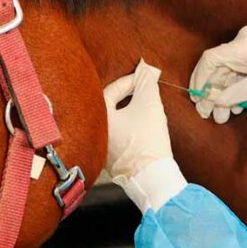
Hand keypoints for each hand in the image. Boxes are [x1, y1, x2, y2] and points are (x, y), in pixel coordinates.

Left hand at [102, 59, 173, 180]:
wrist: (153, 177)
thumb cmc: (148, 139)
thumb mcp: (150, 105)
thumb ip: (146, 83)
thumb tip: (146, 70)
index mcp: (97, 118)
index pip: (110, 91)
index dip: (129, 82)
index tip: (144, 80)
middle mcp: (93, 134)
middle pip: (108, 106)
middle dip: (127, 97)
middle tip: (142, 91)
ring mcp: (100, 149)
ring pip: (113, 123)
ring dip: (127, 113)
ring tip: (144, 109)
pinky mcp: (111, 161)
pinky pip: (116, 137)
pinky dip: (127, 128)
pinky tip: (141, 129)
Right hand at [190, 24, 246, 123]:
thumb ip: (236, 94)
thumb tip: (216, 102)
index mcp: (239, 46)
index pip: (209, 61)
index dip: (200, 81)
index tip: (199, 101)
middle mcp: (242, 42)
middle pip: (219, 68)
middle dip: (214, 93)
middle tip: (214, 116)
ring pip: (232, 70)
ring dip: (228, 92)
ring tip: (229, 114)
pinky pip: (244, 68)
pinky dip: (241, 85)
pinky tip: (242, 102)